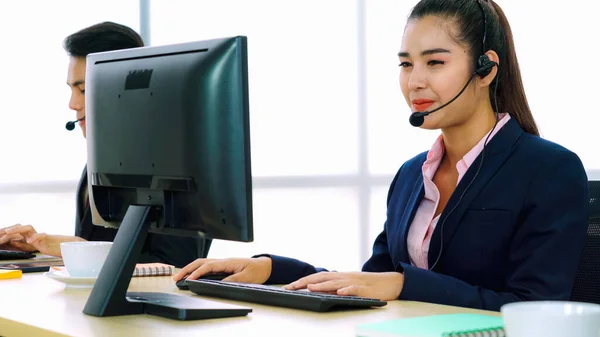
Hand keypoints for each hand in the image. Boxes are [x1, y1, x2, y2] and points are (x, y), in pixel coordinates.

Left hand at [0, 224, 83, 256]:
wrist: (66, 247)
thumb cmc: (51, 247)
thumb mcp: (34, 246)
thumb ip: (24, 244)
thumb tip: (12, 242)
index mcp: (30, 236)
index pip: (17, 232)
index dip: (7, 233)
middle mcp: (34, 234)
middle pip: (20, 228)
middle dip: (9, 229)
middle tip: (1, 232)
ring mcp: (40, 236)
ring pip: (29, 229)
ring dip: (18, 229)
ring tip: (9, 232)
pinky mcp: (48, 239)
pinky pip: (42, 236)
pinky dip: (37, 237)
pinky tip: (31, 240)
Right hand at [173, 257, 271, 283]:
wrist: (264, 266)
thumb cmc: (257, 270)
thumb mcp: (246, 277)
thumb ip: (232, 280)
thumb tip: (218, 283)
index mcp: (228, 262)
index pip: (208, 266)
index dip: (197, 273)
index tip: (189, 280)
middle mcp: (223, 261)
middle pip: (200, 262)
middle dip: (187, 269)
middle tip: (176, 278)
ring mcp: (222, 263)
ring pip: (202, 264)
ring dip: (190, 269)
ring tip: (179, 277)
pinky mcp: (222, 267)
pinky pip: (206, 267)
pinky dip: (196, 270)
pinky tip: (191, 275)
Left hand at [283, 271, 403, 300]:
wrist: (391, 282)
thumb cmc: (369, 285)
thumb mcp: (349, 285)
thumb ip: (335, 286)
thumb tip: (318, 290)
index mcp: (340, 276)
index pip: (318, 277)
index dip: (303, 281)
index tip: (289, 286)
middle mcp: (344, 277)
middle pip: (322, 278)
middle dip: (305, 282)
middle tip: (291, 287)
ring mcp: (354, 282)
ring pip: (336, 283)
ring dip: (322, 286)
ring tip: (310, 288)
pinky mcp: (365, 289)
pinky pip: (355, 290)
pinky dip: (347, 291)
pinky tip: (340, 293)